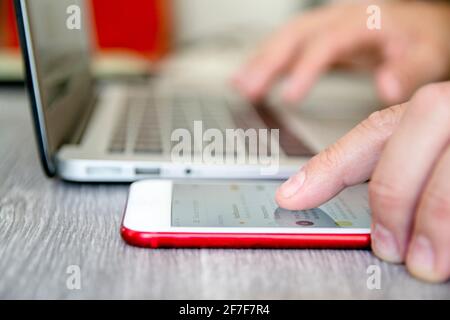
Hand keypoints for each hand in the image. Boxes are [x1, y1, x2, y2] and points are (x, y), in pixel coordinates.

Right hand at [233, 1, 449, 104]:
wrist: (418, 25)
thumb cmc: (420, 40)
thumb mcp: (426, 55)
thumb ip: (407, 71)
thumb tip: (386, 88)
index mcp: (363, 22)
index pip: (326, 43)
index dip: (305, 69)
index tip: (290, 97)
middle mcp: (338, 19)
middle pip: (295, 36)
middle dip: (268, 62)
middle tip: (247, 89)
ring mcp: (324, 26)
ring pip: (284, 38)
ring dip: (259, 61)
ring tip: (239, 85)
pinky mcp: (317, 37)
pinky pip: (285, 45)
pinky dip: (264, 60)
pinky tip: (249, 76)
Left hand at [276, 82, 449, 282]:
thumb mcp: (428, 148)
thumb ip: (392, 166)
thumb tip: (320, 193)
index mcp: (426, 111)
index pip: (368, 136)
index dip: (325, 169)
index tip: (290, 196)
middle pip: (403, 144)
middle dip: (390, 199)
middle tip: (389, 247)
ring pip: (448, 175)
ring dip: (434, 221)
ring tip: (427, 262)